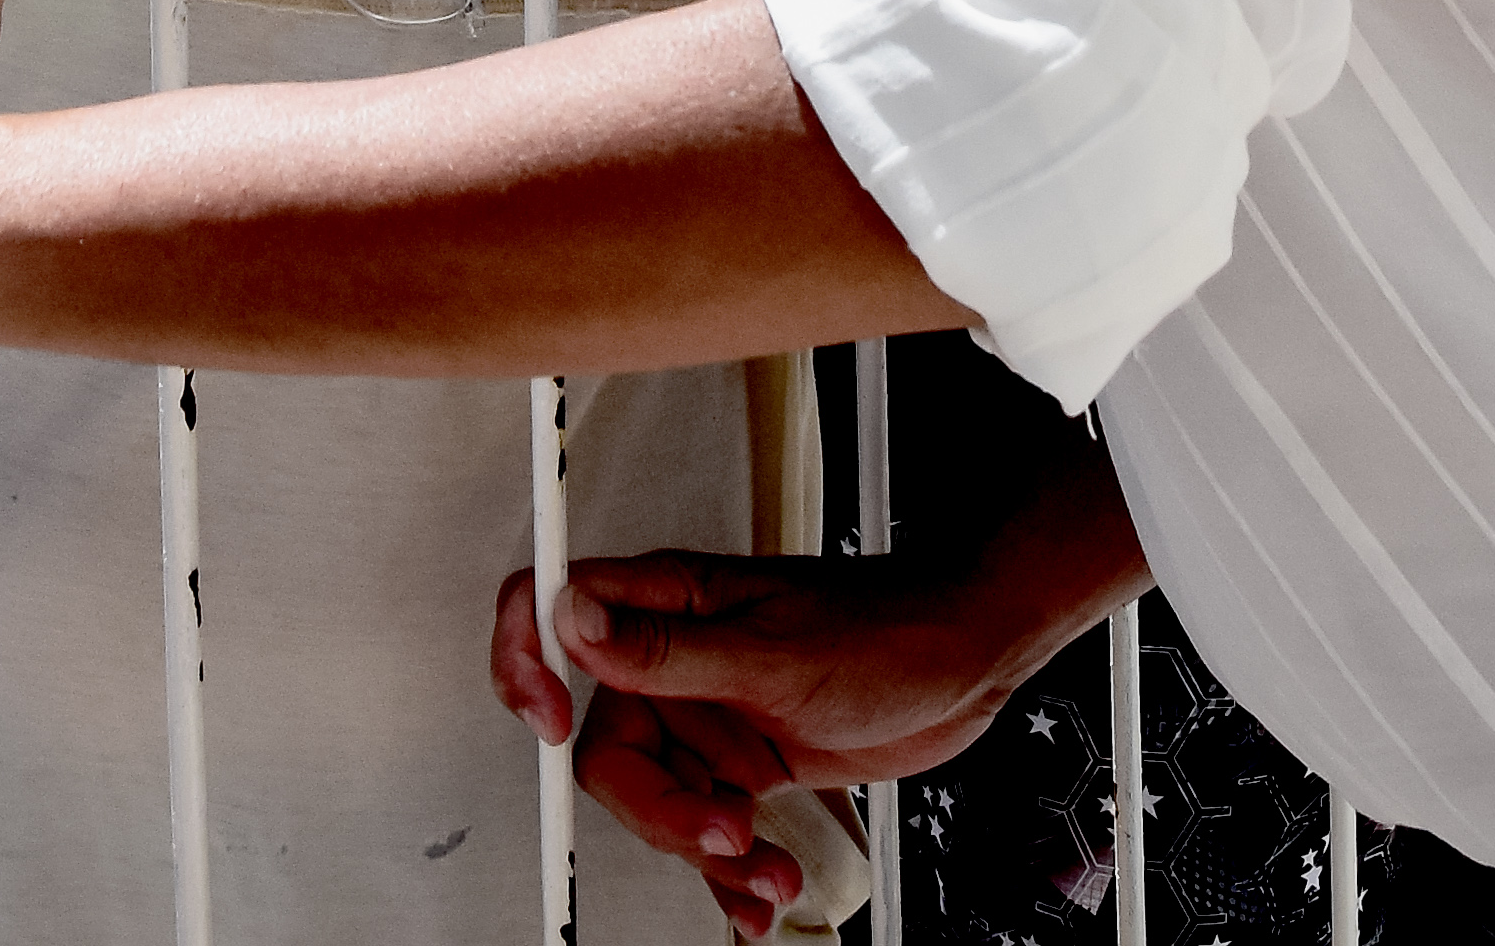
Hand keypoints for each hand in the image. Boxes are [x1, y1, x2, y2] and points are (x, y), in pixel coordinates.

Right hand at [488, 548, 1076, 939]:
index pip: (552, 609)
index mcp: (669, 603)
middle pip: (604, 747)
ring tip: (762, 867)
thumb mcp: (775, 650)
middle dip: (657, 809)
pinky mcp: (745, 765)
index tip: (544, 721)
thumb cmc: (889, 628)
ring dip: (707, 851)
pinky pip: (707, 828)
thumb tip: (574, 622)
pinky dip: (729, 871)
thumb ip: (667, 647)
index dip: (526, 661)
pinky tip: (759, 891)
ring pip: (658, 802)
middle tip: (717, 831)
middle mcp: (676, 661)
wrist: (969, 664)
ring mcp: (709, 717)